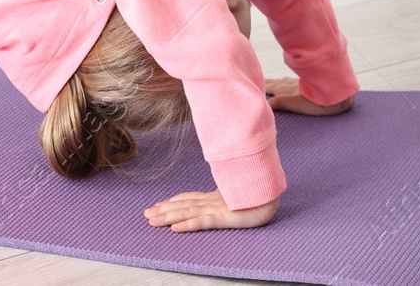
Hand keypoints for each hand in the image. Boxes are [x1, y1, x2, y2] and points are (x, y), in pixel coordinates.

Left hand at [145, 190, 277, 231]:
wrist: (273, 190)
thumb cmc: (259, 192)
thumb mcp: (239, 194)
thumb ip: (229, 195)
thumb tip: (226, 195)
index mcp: (216, 197)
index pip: (189, 199)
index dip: (173, 202)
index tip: (159, 205)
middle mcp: (212, 202)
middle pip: (183, 205)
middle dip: (163, 210)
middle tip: (146, 214)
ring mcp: (217, 209)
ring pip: (187, 213)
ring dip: (168, 217)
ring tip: (152, 220)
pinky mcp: (224, 217)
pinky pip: (202, 222)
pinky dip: (187, 225)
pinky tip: (175, 229)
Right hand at [265, 77, 355, 115]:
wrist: (339, 94)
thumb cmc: (319, 102)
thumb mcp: (297, 105)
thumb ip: (280, 103)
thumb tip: (264, 104)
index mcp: (288, 90)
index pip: (271, 87)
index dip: (261, 86)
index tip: (251, 85)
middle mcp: (292, 84)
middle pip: (276, 83)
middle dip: (266, 83)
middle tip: (257, 81)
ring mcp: (300, 83)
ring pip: (284, 81)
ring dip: (276, 82)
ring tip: (271, 82)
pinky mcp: (309, 83)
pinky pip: (292, 81)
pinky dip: (286, 82)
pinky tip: (289, 82)